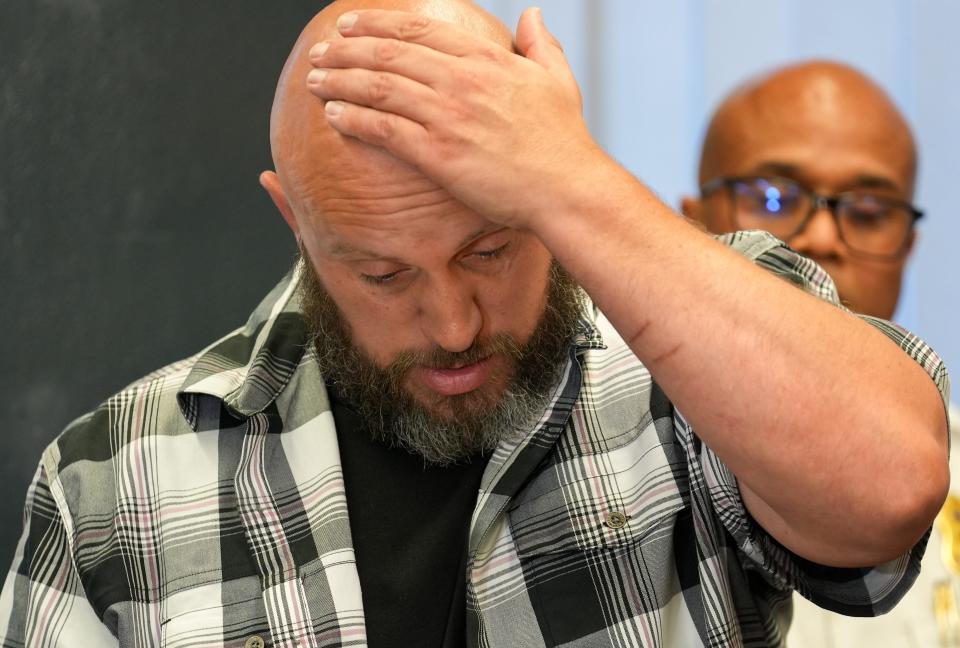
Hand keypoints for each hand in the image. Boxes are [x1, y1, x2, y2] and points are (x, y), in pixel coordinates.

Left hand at [306, 8, 608, 229]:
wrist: (566, 188)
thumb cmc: (564, 140)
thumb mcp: (558, 79)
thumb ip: (540, 43)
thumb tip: (532, 15)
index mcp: (485, 59)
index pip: (417, 30)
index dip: (376, 24)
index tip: (350, 24)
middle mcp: (461, 81)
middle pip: (388, 54)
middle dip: (345, 49)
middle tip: (320, 51)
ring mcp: (448, 116)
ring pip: (379, 87)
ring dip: (340, 80)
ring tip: (314, 80)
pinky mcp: (438, 154)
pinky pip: (384, 128)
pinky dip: (354, 117)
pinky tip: (333, 114)